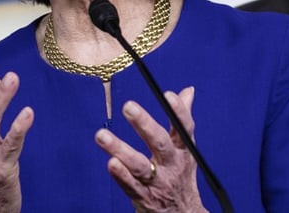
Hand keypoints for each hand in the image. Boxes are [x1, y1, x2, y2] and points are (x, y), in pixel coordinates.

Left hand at [95, 86, 207, 212]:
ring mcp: (157, 182)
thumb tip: (187, 91)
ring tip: (101, 135)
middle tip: (128, 106)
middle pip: (160, 143)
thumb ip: (183, 119)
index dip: (179, 111)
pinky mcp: (143, 198)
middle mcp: (172, 165)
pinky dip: (121, 175)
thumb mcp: (187, 149)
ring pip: (139, 165)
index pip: (184, 128)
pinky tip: (110, 163)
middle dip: (145, 124)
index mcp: (184, 150)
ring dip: (120, 149)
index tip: (169, 95)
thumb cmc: (181, 176)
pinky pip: (130, 186)